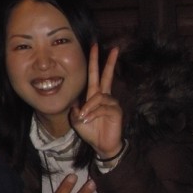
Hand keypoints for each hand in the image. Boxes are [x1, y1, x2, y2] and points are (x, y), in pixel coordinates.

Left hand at [70, 44, 123, 158]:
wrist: (101, 145)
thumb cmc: (90, 131)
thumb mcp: (77, 119)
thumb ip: (76, 109)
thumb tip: (78, 104)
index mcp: (95, 96)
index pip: (95, 75)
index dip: (95, 62)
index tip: (95, 47)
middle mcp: (105, 96)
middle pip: (107, 76)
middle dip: (109, 62)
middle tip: (114, 48)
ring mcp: (112, 103)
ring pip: (98, 97)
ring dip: (88, 107)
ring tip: (84, 117)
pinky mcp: (116, 111)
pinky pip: (102, 107)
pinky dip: (93, 113)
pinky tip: (89, 119)